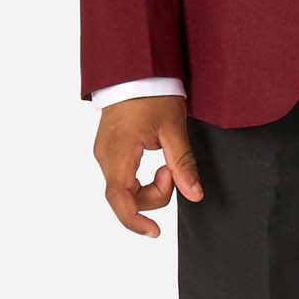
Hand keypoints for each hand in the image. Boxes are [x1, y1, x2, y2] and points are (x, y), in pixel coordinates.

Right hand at [92, 94, 203, 236]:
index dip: (135, 220)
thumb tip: (194, 194)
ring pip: (123, 188)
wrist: (136, 66)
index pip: (120, 199)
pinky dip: (139, 179)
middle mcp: (105, 155)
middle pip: (124, 196)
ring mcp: (104, 152)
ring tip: (166, 161)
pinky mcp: (108, 148)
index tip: (154, 232)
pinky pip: (121, 176)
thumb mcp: (173, 126)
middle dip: (153, 195)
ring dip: (147, 187)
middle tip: (172, 170)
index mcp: (118, 151)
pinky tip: (156, 163)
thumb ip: (182, 163)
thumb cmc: (152, 91)